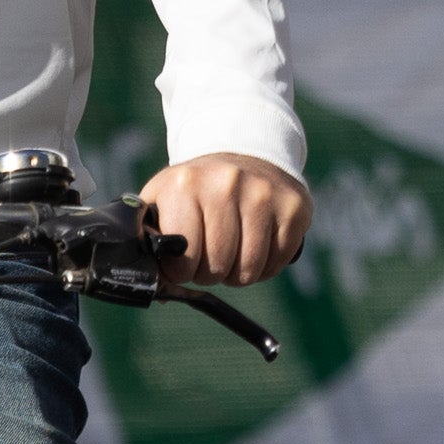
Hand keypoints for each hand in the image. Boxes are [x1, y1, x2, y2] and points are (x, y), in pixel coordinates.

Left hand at [144, 153, 311, 287]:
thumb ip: (149, 239)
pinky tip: (256, 246)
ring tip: (231, 254)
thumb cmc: (196, 190)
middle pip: (217, 267)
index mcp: (185, 184)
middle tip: (209, 259)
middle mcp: (226, 183)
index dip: (181, 272)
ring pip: (249, 270)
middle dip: (210, 273)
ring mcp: (264, 193)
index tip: (183, 263)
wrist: (244, 154)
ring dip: (238, 273)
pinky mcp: (293, 205)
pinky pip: (277, 262)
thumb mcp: (162, 200)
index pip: (184, 259)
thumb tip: (157, 290)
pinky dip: (265, 266)